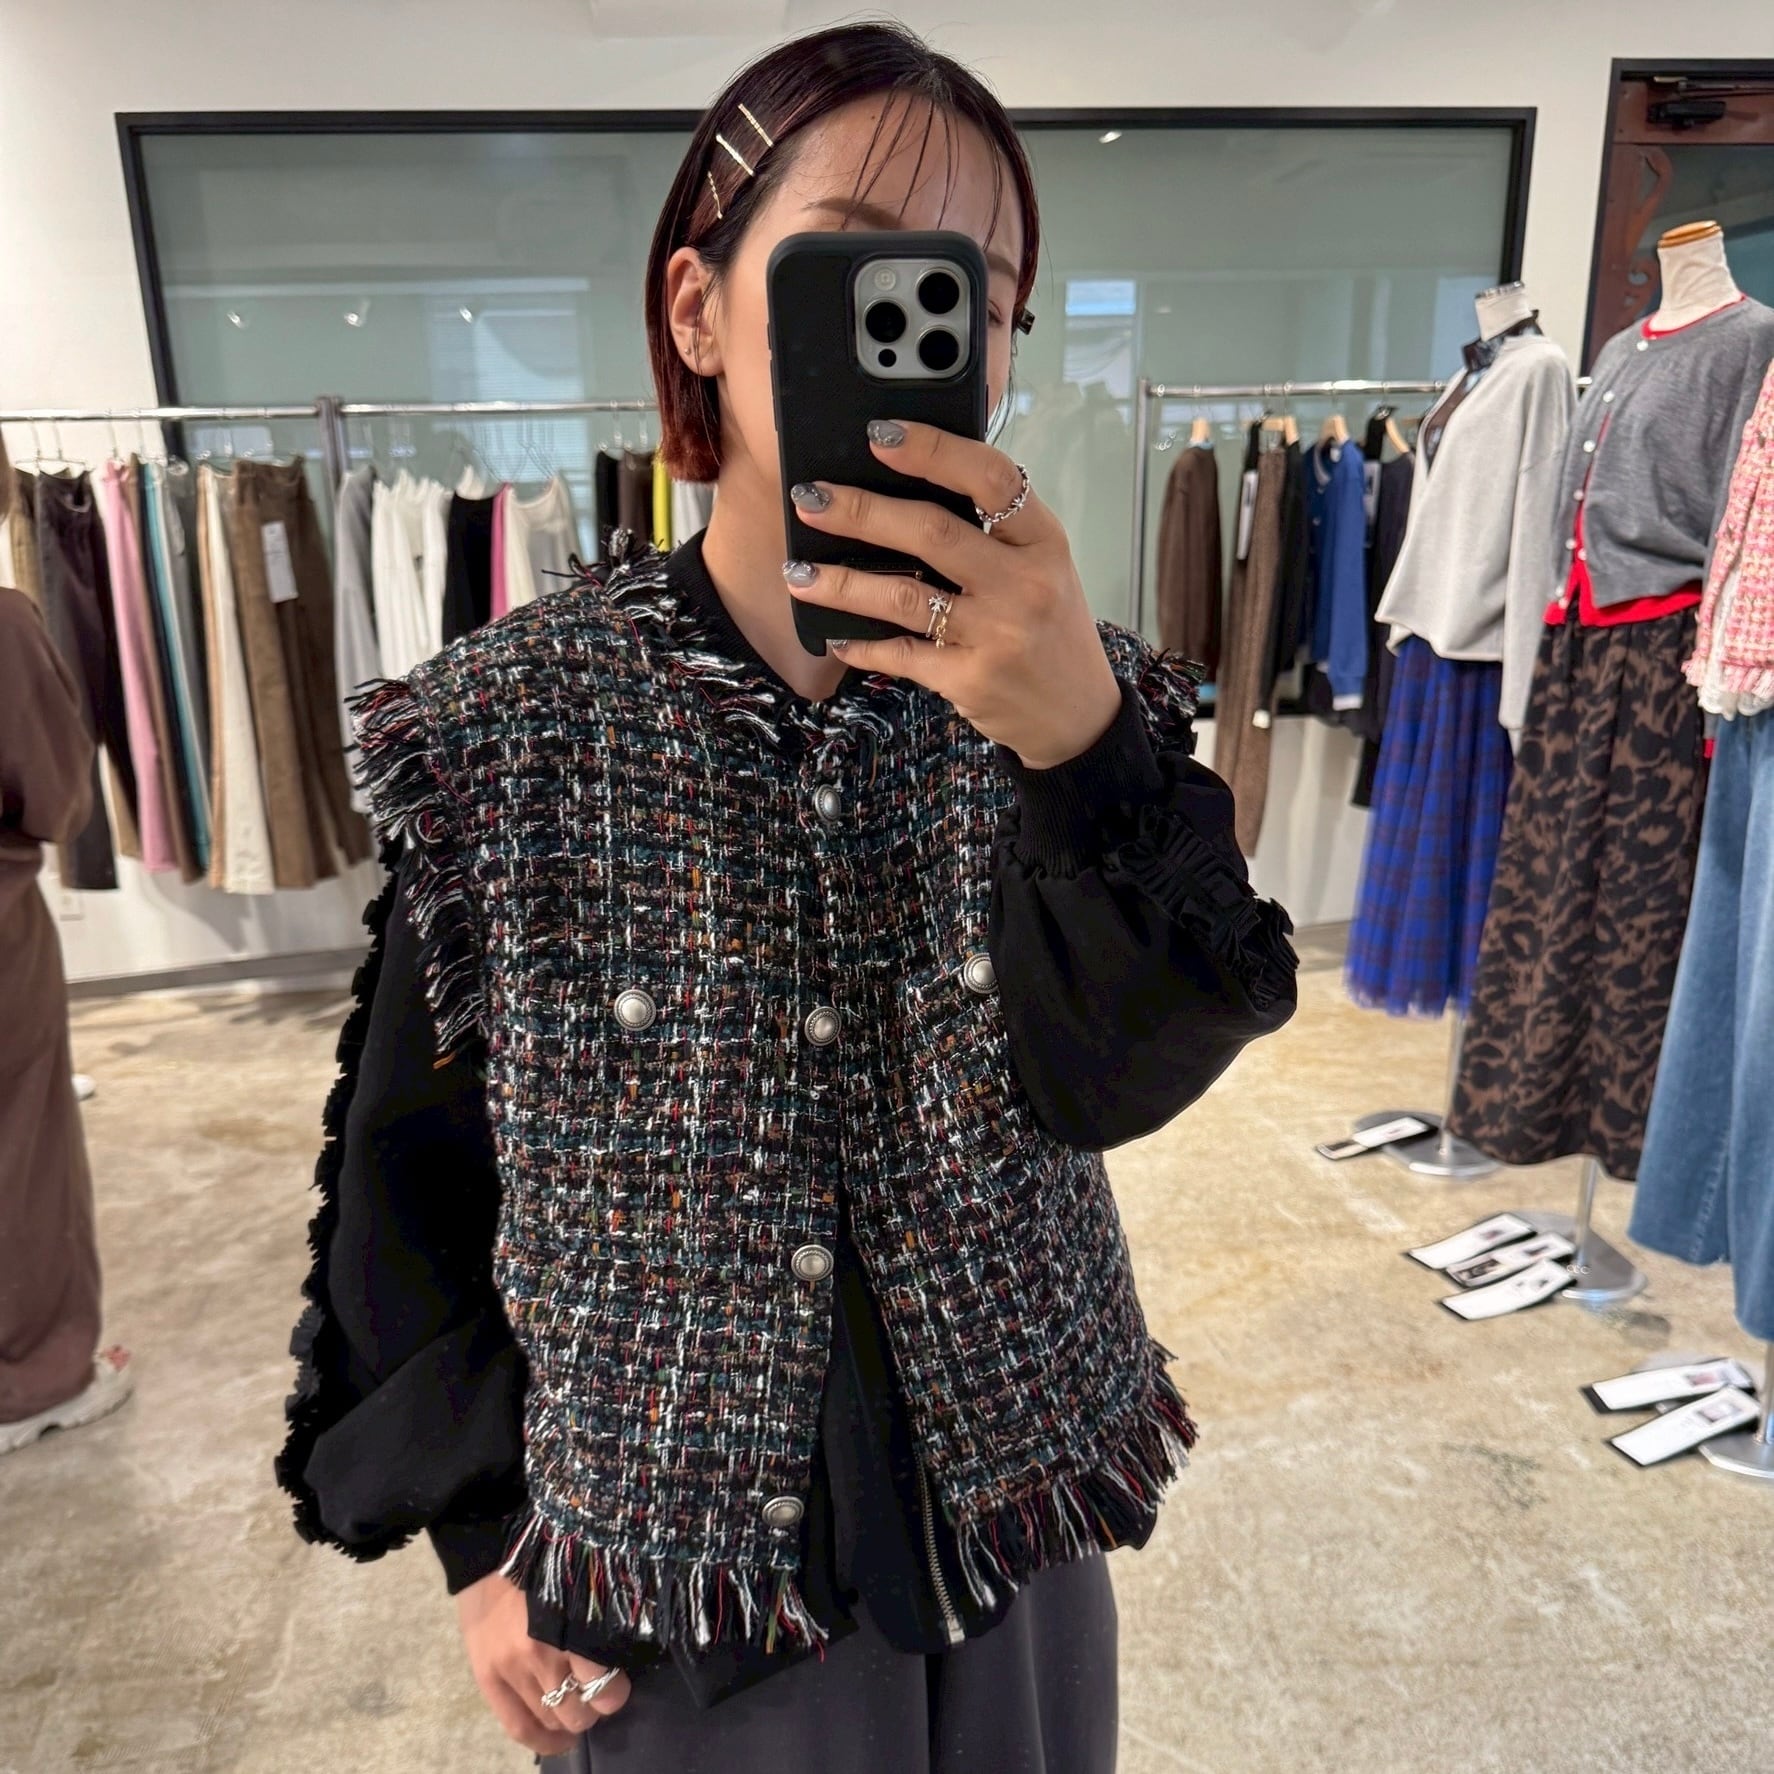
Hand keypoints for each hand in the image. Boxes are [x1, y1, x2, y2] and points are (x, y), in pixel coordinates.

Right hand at [455, 1570, 630, 1755]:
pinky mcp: (488, 1678)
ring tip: (575, 1713)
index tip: (618, 1686)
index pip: (604, 1686)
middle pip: (578, 1710)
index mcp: (573, 1624)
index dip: (615, 1694)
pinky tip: (557, 1741)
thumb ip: (594, 1624)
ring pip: (550, 1720)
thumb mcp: (579, 1587)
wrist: (488, 1553)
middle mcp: (543, 1652)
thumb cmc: (543, 1564)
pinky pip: (518, 1725)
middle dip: (592, 1709)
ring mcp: (512, 1668)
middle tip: (594, 1695)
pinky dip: (541, 1741)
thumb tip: (617, 1661)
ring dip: (568, 1723)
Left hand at [783, 421, 1123, 768]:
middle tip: (810, 499)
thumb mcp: (1043, 568)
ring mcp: (997, 634)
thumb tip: (907, 487)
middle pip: (932, 532)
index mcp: (1043, 541)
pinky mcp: (970, 679)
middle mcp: (1024, 584)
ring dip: (841, 582)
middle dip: (860, 511)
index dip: (931, 450)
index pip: (989, 478)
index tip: (878, 435)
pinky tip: (836, 633)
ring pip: (903, 596)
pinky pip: (900, 654)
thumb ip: (994, 531)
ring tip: (798, 571)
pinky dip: (861, 644)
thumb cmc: (1051, 630)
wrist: (1076, 713)